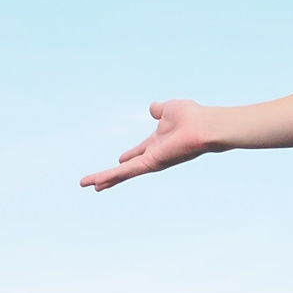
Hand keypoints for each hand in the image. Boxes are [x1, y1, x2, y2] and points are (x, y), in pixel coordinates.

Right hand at [81, 100, 216, 191]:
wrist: (204, 125)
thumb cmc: (192, 117)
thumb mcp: (169, 108)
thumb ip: (159, 109)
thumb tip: (153, 108)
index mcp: (157, 143)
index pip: (138, 152)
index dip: (127, 157)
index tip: (119, 160)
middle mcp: (154, 155)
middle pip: (127, 168)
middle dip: (111, 175)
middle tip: (96, 185)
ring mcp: (152, 162)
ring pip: (123, 173)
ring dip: (104, 179)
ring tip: (87, 184)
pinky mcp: (151, 164)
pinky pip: (127, 171)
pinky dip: (111, 176)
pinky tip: (98, 183)